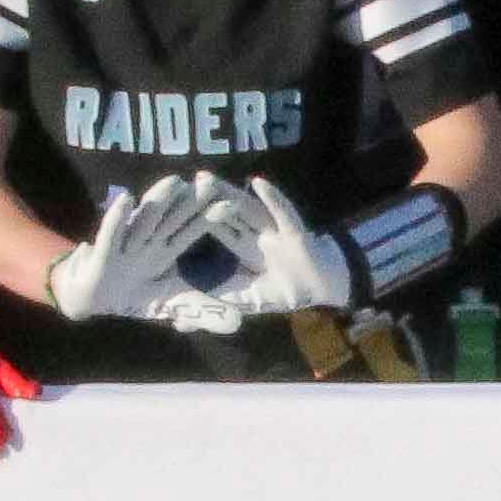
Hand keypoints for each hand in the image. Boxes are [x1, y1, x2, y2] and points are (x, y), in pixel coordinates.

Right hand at [46, 174, 231, 325]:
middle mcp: (147, 243)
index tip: (231, 203)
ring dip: (159, 201)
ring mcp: (125, 245)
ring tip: (176, 182)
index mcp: (165, 251)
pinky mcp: (102, 253)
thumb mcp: (169, 303)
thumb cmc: (130, 291)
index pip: (190, 232)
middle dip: (190, 202)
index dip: (209, 219)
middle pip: (172, 219)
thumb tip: (238, 323)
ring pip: (145, 221)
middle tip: (211, 181)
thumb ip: (201, 310)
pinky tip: (127, 199)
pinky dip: (118, 218)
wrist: (88, 297)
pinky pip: (111, 234)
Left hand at [191, 176, 360, 324]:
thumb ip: (220, 303)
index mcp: (245, 247)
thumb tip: (182, 320)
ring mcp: (275, 231)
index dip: (201, 216)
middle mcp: (257, 234)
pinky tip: (258, 184)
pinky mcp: (295, 234)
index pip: (220, 229)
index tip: (179, 204)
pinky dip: (272, 199)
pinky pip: (283, 213)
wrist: (321, 290)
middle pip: (230, 213)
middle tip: (192, 181)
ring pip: (249, 209)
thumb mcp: (247, 299)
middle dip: (211, 198)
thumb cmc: (286, 290)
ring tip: (210, 179)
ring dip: (231, 194)